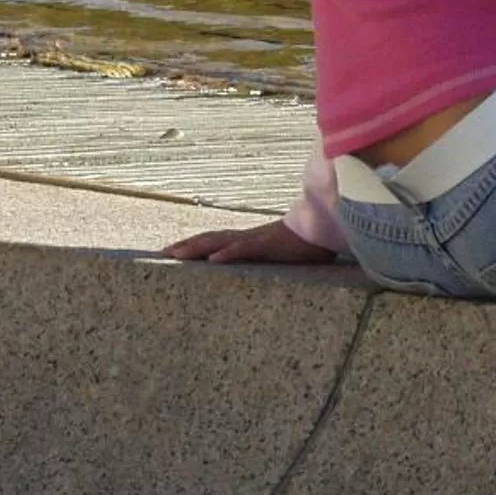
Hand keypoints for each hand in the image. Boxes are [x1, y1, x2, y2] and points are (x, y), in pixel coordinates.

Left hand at [164, 217, 337, 264]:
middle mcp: (250, 237)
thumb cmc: (311, 243)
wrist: (331, 227)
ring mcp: (258, 239)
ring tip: (175, 254)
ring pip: (221, 242)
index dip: (198, 244)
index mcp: (252, 241)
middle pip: (212, 239)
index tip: (176, 251)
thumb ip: (272, 259)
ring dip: (197, 248)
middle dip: (187, 245)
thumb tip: (268, 267)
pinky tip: (213, 260)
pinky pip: (245, 249)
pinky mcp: (269, 244)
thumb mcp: (285, 254)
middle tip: (163, 253)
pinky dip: (228, 253)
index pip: (219, 241)